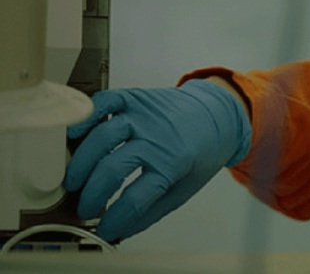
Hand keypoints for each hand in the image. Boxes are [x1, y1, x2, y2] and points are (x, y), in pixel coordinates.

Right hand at [63, 80, 251, 241]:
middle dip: (92, 196)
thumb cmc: (202, 151)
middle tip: (84, 208)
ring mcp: (144, 115)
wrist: (218, 113)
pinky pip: (104, 102)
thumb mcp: (186, 187)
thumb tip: (118, 231)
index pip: (135, 199)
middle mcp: (158, 137)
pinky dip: (85, 116)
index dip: (114, 219)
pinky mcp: (135, 98)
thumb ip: (152, 211)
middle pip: (113, 169)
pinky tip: (74, 135)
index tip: (102, 229)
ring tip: (73, 181)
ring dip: (81, 164)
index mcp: (174, 163)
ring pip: (101, 137)